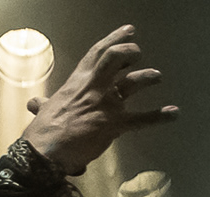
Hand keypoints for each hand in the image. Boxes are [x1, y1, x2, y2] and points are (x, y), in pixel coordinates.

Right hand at [21, 25, 177, 174]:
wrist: (46, 151)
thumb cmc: (43, 132)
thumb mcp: (43, 111)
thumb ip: (44, 104)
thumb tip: (35, 104)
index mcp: (77, 82)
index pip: (97, 53)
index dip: (114, 39)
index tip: (128, 31)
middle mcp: (94, 87)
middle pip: (115, 58)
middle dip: (129, 52)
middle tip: (138, 53)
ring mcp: (106, 104)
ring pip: (131, 83)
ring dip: (147, 77)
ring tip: (157, 76)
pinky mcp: (114, 125)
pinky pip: (141, 120)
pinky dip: (159, 117)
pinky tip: (174, 113)